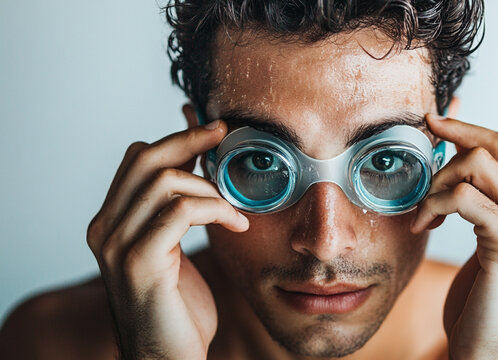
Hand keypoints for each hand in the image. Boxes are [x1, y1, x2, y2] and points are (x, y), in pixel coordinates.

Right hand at [86, 120, 248, 358]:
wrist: (167, 358)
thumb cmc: (176, 306)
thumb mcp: (172, 249)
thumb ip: (174, 210)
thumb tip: (196, 165)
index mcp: (112, 222)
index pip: (137, 160)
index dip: (176, 139)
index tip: (213, 132)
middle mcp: (106, 229)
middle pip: (146, 159)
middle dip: (190, 140)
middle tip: (225, 135)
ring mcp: (119, 245)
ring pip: (165, 181)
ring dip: (212, 189)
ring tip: (235, 213)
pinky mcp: (141, 262)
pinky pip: (182, 211)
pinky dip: (217, 209)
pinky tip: (236, 226)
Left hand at [410, 114, 497, 358]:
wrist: (490, 348)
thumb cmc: (481, 299)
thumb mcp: (488, 244)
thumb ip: (483, 207)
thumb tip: (457, 167)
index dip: (475, 129)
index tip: (438, 124)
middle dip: (457, 136)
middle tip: (424, 145)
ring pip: (482, 165)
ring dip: (439, 180)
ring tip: (423, 209)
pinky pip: (466, 199)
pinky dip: (435, 204)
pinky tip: (422, 225)